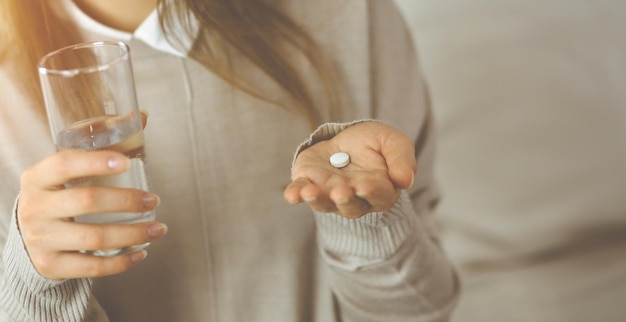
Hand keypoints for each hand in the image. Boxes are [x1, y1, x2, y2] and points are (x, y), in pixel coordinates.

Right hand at [17, 111, 164, 280]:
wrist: (30, 237)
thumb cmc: (59, 195)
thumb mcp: (68, 170)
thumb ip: (102, 143)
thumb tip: (143, 115)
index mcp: (37, 177)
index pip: (64, 164)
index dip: (95, 162)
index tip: (127, 162)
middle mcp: (35, 208)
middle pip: (86, 201)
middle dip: (127, 201)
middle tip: (154, 200)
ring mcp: (40, 239)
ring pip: (94, 238)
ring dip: (133, 233)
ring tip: (159, 229)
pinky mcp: (51, 265)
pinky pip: (91, 267)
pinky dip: (121, 262)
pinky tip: (142, 253)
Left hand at [284, 121, 415, 218]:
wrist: (347, 138)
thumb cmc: (375, 144)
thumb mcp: (393, 142)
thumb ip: (402, 159)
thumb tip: (405, 180)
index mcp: (380, 190)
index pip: (378, 195)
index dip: (371, 191)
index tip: (365, 185)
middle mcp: (354, 198)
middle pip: (350, 205)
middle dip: (344, 199)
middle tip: (341, 192)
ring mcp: (329, 193)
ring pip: (323, 203)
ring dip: (317, 200)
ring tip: (310, 193)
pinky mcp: (308, 183)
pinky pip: (300, 192)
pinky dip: (295, 194)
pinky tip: (292, 195)